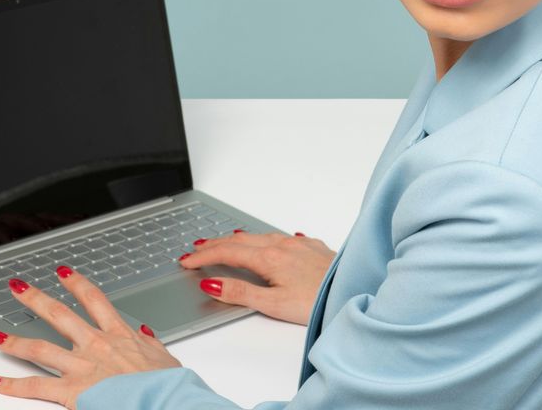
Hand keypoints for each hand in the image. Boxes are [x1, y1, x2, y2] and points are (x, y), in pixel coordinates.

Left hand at [0, 267, 181, 407]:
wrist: (164, 401)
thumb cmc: (166, 385)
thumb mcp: (164, 358)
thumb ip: (150, 344)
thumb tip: (144, 333)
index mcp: (119, 335)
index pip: (93, 300)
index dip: (76, 283)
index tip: (63, 273)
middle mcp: (96, 345)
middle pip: (59, 315)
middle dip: (36, 299)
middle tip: (18, 287)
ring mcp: (81, 366)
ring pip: (39, 348)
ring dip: (13, 341)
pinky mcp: (72, 391)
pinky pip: (35, 386)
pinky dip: (11, 384)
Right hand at [180, 231, 336, 324]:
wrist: (355, 292)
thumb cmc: (319, 303)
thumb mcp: (274, 305)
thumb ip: (240, 293)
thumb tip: (211, 283)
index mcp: (270, 258)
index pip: (227, 252)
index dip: (203, 257)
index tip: (186, 261)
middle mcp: (283, 245)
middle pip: (240, 240)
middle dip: (215, 244)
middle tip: (196, 249)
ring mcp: (299, 244)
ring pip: (260, 236)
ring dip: (237, 240)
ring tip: (223, 243)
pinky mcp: (313, 247)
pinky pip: (281, 237)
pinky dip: (263, 240)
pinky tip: (266, 243)